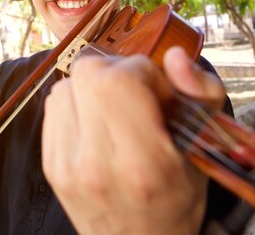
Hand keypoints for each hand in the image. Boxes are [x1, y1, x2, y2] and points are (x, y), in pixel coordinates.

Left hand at [42, 46, 225, 234]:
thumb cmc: (177, 198)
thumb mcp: (204, 148)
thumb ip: (201, 94)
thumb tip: (175, 57)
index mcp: (142, 163)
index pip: (120, 80)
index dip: (143, 71)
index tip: (157, 92)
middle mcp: (96, 165)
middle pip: (87, 74)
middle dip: (116, 71)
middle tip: (136, 96)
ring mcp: (66, 166)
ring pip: (67, 85)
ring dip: (93, 88)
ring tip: (116, 111)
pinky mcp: (50, 165)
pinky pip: (54, 106)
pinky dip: (76, 103)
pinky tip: (97, 124)